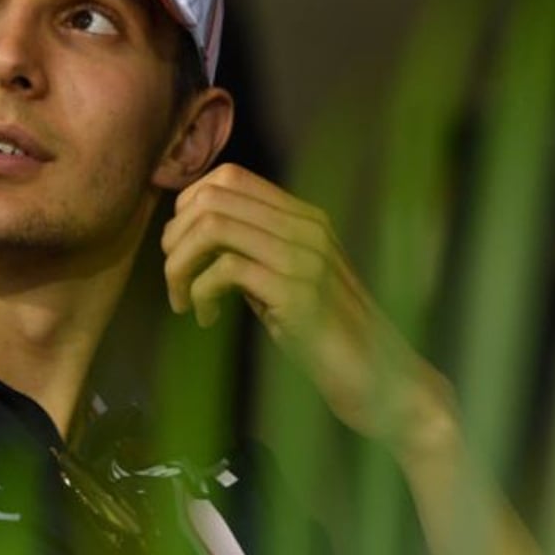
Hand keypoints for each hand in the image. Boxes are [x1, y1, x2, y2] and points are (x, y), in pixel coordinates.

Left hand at [161, 163, 453, 450]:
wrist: (379, 378)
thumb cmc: (322, 333)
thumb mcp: (281, 278)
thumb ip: (248, 249)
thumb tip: (188, 234)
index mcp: (302, 216)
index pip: (229, 176)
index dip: (187, 205)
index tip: (179, 247)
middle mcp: (305, 226)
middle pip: (213, 197)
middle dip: (175, 237)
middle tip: (175, 276)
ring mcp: (304, 256)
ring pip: (213, 227)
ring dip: (180, 264)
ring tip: (182, 298)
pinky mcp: (298, 292)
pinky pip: (226, 271)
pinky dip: (200, 293)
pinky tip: (207, 318)